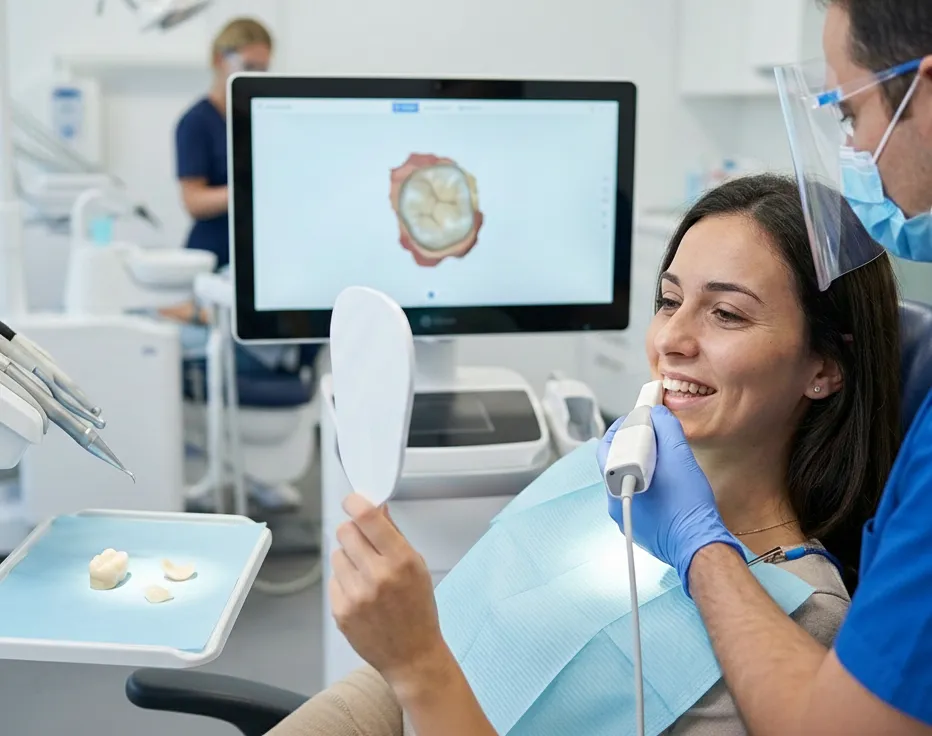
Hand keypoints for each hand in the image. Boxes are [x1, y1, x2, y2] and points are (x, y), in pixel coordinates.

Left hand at [330, 494, 453, 697]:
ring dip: (348, 558)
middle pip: (345, 531)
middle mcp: (377, 576)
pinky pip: (334, 579)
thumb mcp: (418, 566)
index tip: (352, 501)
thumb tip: (378, 507)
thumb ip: (394, 535)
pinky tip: (361, 594)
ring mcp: (356, 596)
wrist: (412, 655)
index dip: (355, 503)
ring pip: (337, 554)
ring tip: (366, 574)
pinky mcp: (341, 611)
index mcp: (401, 561)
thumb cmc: (418, 609)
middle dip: (353, 531)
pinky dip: (345, 581)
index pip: (367, 518)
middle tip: (363, 542)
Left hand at [598, 405, 743, 594]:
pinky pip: (637, 499)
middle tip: (652, 436)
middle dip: (633, 446)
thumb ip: (665, 428)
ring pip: (627, 481)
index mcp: (616, 483)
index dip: (621, 428)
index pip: (606, 446)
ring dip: (641, 466)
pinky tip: (665, 482)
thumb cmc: (688, 505)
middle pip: (616, 463)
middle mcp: (614, 502)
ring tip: (661, 459)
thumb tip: (656, 414)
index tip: (638, 419)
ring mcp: (626, 517)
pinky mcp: (638, 528)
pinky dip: (647, 486)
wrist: (699, 544)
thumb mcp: (679, 456)